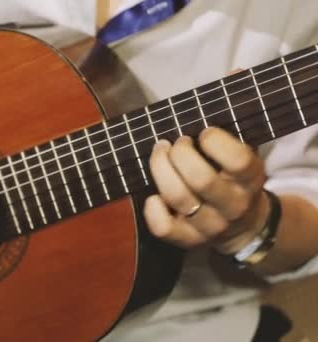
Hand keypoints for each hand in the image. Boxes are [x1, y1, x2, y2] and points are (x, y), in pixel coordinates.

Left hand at [143, 127, 269, 253]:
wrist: (244, 226)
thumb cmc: (233, 181)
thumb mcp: (241, 161)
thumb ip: (223, 145)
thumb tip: (185, 120)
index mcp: (250, 180)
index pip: (238, 160)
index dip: (214, 141)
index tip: (204, 134)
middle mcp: (233, 206)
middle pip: (201, 179)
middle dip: (180, 153)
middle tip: (175, 143)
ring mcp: (210, 226)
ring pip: (178, 197)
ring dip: (160, 169)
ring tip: (160, 154)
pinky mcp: (188, 240)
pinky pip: (163, 227)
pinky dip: (152, 208)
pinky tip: (154, 196)